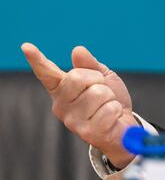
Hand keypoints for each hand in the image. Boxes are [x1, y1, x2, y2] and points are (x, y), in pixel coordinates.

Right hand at [21, 43, 137, 167]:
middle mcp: (62, 106)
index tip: (27, 47)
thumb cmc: (111, 101)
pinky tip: (112, 118)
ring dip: (110, 97)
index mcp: (63, 90)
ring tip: (107, 106)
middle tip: (103, 91)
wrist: (124, 127)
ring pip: (97, 93)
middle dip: (97, 80)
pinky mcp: (86, 132)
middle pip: (76, 77)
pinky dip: (116, 110)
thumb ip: (90, 64)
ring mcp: (72, 120)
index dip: (37, 60)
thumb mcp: (104, 78)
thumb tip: (77, 50)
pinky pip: (108, 109)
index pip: (47, 74)